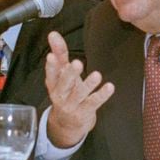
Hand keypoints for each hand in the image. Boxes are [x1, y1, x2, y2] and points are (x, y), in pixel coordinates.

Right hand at [44, 31, 113, 147]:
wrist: (66, 125)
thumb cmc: (66, 92)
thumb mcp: (61, 74)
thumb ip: (59, 53)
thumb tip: (53, 34)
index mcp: (53, 84)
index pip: (51, 74)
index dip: (50, 66)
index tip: (51, 56)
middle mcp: (60, 95)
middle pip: (64, 84)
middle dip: (70, 74)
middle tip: (77, 63)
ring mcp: (71, 105)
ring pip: (79, 94)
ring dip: (88, 84)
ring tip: (97, 75)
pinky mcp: (84, 113)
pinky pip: (93, 103)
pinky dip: (101, 95)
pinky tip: (109, 87)